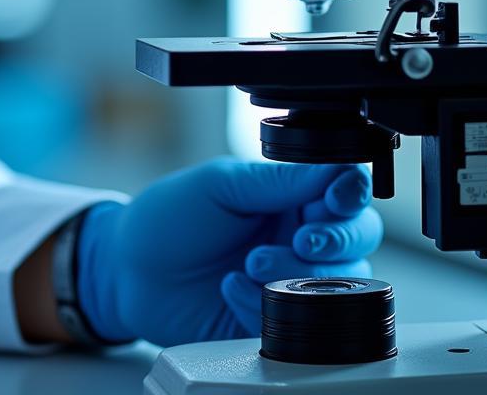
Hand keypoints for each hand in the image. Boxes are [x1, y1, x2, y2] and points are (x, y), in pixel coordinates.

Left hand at [75, 158, 382, 346]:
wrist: (128, 269)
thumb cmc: (170, 216)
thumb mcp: (222, 184)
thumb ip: (280, 180)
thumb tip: (336, 168)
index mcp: (290, 194)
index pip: (344, 191)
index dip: (350, 194)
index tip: (336, 200)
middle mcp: (298, 235)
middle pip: (358, 238)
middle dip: (337, 239)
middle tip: (302, 238)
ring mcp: (290, 279)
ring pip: (339, 284)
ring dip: (300, 272)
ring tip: (253, 262)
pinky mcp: (275, 319)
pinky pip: (300, 319)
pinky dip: (266, 303)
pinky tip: (230, 286)